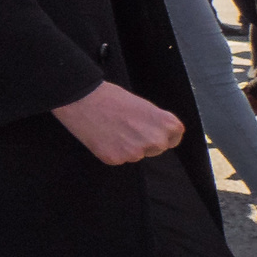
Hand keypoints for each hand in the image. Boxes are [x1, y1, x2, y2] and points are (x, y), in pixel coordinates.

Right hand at [52, 82, 184, 165]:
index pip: (175, 138)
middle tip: (127, 128)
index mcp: (165, 124)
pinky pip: (118, 159)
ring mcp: (135, 152)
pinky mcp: (116, 159)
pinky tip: (102, 136)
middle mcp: (155, 140)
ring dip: (127, 147)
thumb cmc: (110, 97)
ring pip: (136, 155)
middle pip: (157, 149)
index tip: (153, 131)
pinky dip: (111, 150)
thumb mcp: (143, 105)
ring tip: (112, 129)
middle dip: (145, 142)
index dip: (164, 134)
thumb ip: (154, 122)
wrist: (82, 99)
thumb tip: (156, 134)